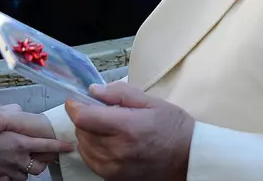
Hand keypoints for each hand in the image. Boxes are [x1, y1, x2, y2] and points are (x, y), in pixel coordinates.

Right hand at [0, 104, 73, 180]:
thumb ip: (11, 112)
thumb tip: (17, 110)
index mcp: (21, 143)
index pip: (47, 145)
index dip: (59, 146)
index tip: (70, 146)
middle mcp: (18, 159)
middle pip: (38, 167)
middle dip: (40, 162)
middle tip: (36, 155)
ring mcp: (9, 170)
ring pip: (25, 175)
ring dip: (24, 170)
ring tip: (20, 162)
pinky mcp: (0, 177)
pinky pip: (10, 179)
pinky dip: (10, 176)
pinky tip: (6, 169)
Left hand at [66, 82, 193, 180]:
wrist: (187, 158)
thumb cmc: (171, 125)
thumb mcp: (150, 101)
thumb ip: (120, 93)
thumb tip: (93, 90)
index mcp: (126, 126)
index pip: (83, 118)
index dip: (74, 106)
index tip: (75, 100)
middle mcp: (117, 149)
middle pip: (81, 131)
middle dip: (83, 118)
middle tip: (97, 111)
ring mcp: (115, 167)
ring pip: (83, 147)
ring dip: (86, 134)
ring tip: (102, 127)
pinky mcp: (115, 178)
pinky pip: (91, 161)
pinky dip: (91, 149)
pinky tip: (104, 142)